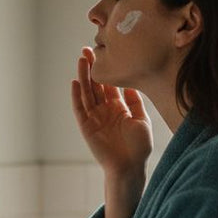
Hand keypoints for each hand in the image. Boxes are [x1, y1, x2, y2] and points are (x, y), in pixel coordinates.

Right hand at [70, 46, 152, 176]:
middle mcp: (104, 110)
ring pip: (86, 93)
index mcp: (118, 107)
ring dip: (83, 77)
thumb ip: (135, 102)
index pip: (109, 84)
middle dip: (91, 68)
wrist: (130, 167)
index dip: (106, 70)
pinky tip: (75, 83)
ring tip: (81, 60)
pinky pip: (80, 109)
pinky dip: (76, 96)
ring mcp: (94, 118)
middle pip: (95, 85)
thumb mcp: (142, 120)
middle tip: (88, 49)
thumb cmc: (139, 147)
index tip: (104, 53)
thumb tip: (129, 83)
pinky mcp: (86, 127)